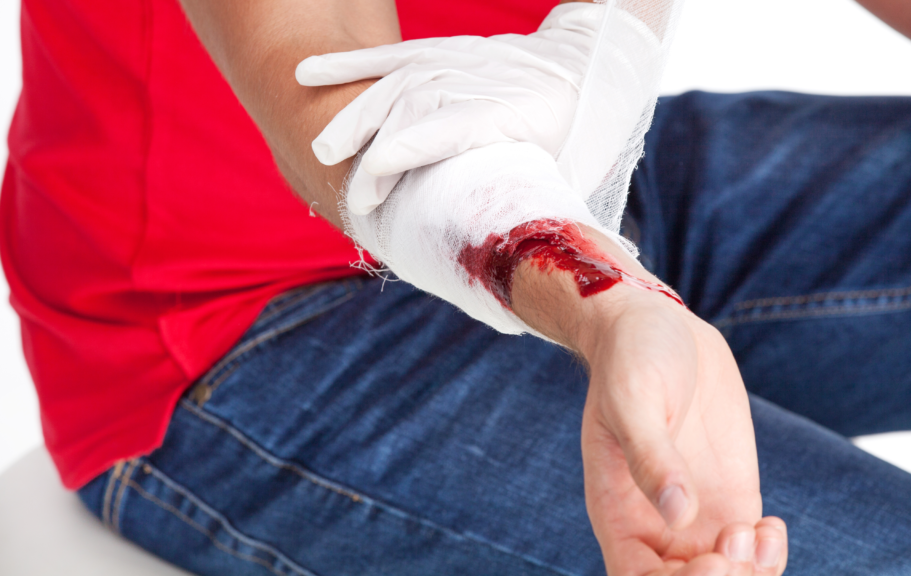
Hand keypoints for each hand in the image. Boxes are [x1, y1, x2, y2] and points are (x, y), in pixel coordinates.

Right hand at [295, 2, 659, 214]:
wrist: (600, 65)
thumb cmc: (590, 131)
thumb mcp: (572, 174)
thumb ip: (532, 208)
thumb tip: (508, 271)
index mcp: (514, 109)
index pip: (438, 132)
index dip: (394, 163)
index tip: (366, 199)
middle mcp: (482, 77)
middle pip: (409, 108)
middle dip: (370, 151)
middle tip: (348, 198)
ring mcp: (463, 58)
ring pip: (396, 82)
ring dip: (354, 116)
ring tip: (322, 150)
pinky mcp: (451, 49)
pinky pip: (396, 55)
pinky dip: (353, 66)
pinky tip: (310, 74)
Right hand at [580, 294, 786, 574]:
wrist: (657, 325)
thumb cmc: (630, 358)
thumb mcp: (633, 401)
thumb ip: (651, 457)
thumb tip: (678, 515)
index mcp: (617, 511)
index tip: (712, 558)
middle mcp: (655, 523)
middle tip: (738, 539)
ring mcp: (697, 512)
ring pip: (727, 575)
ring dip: (751, 573)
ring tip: (758, 530)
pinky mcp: (730, 494)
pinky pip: (751, 549)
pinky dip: (768, 554)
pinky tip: (771, 525)